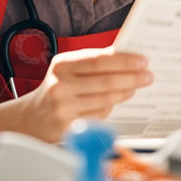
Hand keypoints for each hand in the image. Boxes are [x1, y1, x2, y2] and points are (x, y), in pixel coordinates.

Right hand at [17, 47, 152, 141]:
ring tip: (134, 88)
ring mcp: (63, 107)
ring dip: (124, 93)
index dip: (123, 61)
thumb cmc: (58, 88)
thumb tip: (125, 54)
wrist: (33, 117)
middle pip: (105, 81)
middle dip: (131, 77)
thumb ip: (93, 62)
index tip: (142, 60)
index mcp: (63, 65)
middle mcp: (61, 85)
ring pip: (105, 100)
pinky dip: (109, 109)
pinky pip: (98, 116)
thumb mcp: (69, 68)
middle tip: (147, 76)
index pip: (99, 60)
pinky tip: (114, 102)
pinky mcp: (68, 126)